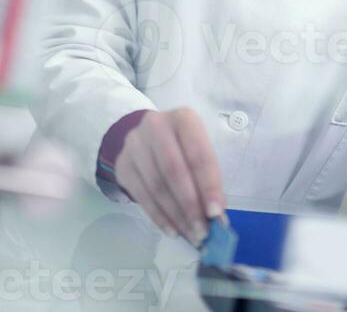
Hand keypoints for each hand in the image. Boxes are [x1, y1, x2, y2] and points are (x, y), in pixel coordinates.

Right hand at [114, 107, 225, 244]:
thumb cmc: (182, 145)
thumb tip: (217, 218)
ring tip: (191, 235)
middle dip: (190, 206)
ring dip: (176, 216)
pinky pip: (142, 196)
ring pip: (157, 186)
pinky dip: (159, 217)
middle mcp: (156, 126)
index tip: (216, 214)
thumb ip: (208, 179)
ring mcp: (135, 145)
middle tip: (202, 232)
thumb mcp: (198, 150)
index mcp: (183, 119)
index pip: (198, 155)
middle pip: (174, 171)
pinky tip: (173, 230)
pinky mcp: (122, 165)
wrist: (145, 137)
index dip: (208, 186)